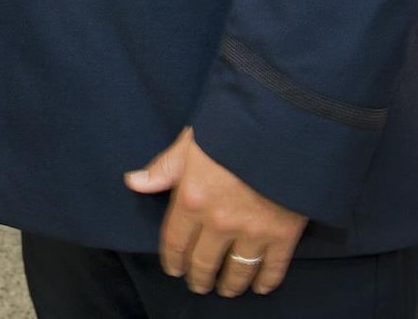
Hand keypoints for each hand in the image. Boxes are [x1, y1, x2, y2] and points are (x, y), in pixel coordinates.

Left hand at [125, 127, 304, 296]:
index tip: (173, 269)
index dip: (172, 260)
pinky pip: (273, 267)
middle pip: (203, 262)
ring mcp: (252, 231)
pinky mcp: (283, 235)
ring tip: (225, 289)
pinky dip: (266, 281)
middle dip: (198, 277)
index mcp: (192, 199)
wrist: (281, 128)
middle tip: (198, 285)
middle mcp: (219, 222)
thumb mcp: (190, 143)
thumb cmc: (231, 130)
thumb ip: (164, 168)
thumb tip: (134, 182)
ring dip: (229, 284)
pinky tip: (260, 287)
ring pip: (237, 271)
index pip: (175, 241)